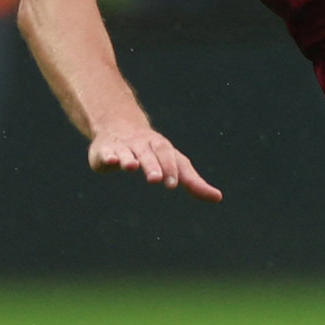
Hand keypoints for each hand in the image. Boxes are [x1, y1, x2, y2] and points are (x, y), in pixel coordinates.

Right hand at [88, 123, 222, 200]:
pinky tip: (112, 161)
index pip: (170, 156)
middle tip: (156, 179)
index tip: (173, 185)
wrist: (119, 128)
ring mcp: (124, 146)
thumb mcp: (174, 163)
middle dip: (153, 165)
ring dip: (130, 159)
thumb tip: (218, 197)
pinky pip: (108, 152)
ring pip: (129, 152)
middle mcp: (144, 145)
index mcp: (162, 148)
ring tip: (131, 167)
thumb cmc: (154, 152)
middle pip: (150, 153)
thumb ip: (193, 181)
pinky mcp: (106, 150)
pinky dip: (110, 155)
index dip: (171, 168)